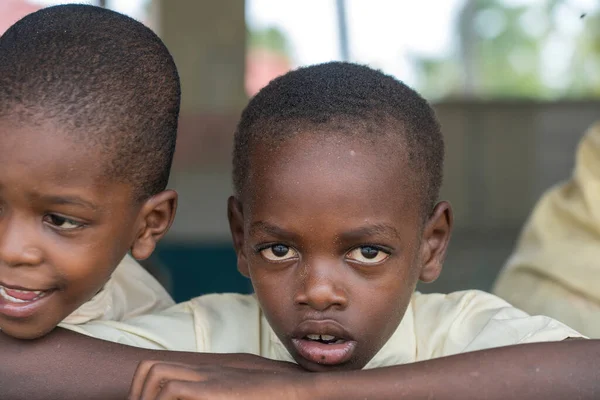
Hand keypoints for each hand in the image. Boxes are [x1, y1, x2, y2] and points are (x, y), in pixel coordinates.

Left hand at [128, 360, 312, 399]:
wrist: (295, 389)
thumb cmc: (268, 396)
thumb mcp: (231, 394)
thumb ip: (212, 395)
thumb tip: (199, 397)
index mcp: (206, 374)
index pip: (158, 370)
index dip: (142, 390)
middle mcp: (202, 371)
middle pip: (150, 368)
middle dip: (137, 393)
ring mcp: (207, 377)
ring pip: (156, 375)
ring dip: (147, 397)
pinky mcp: (214, 389)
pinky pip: (174, 390)